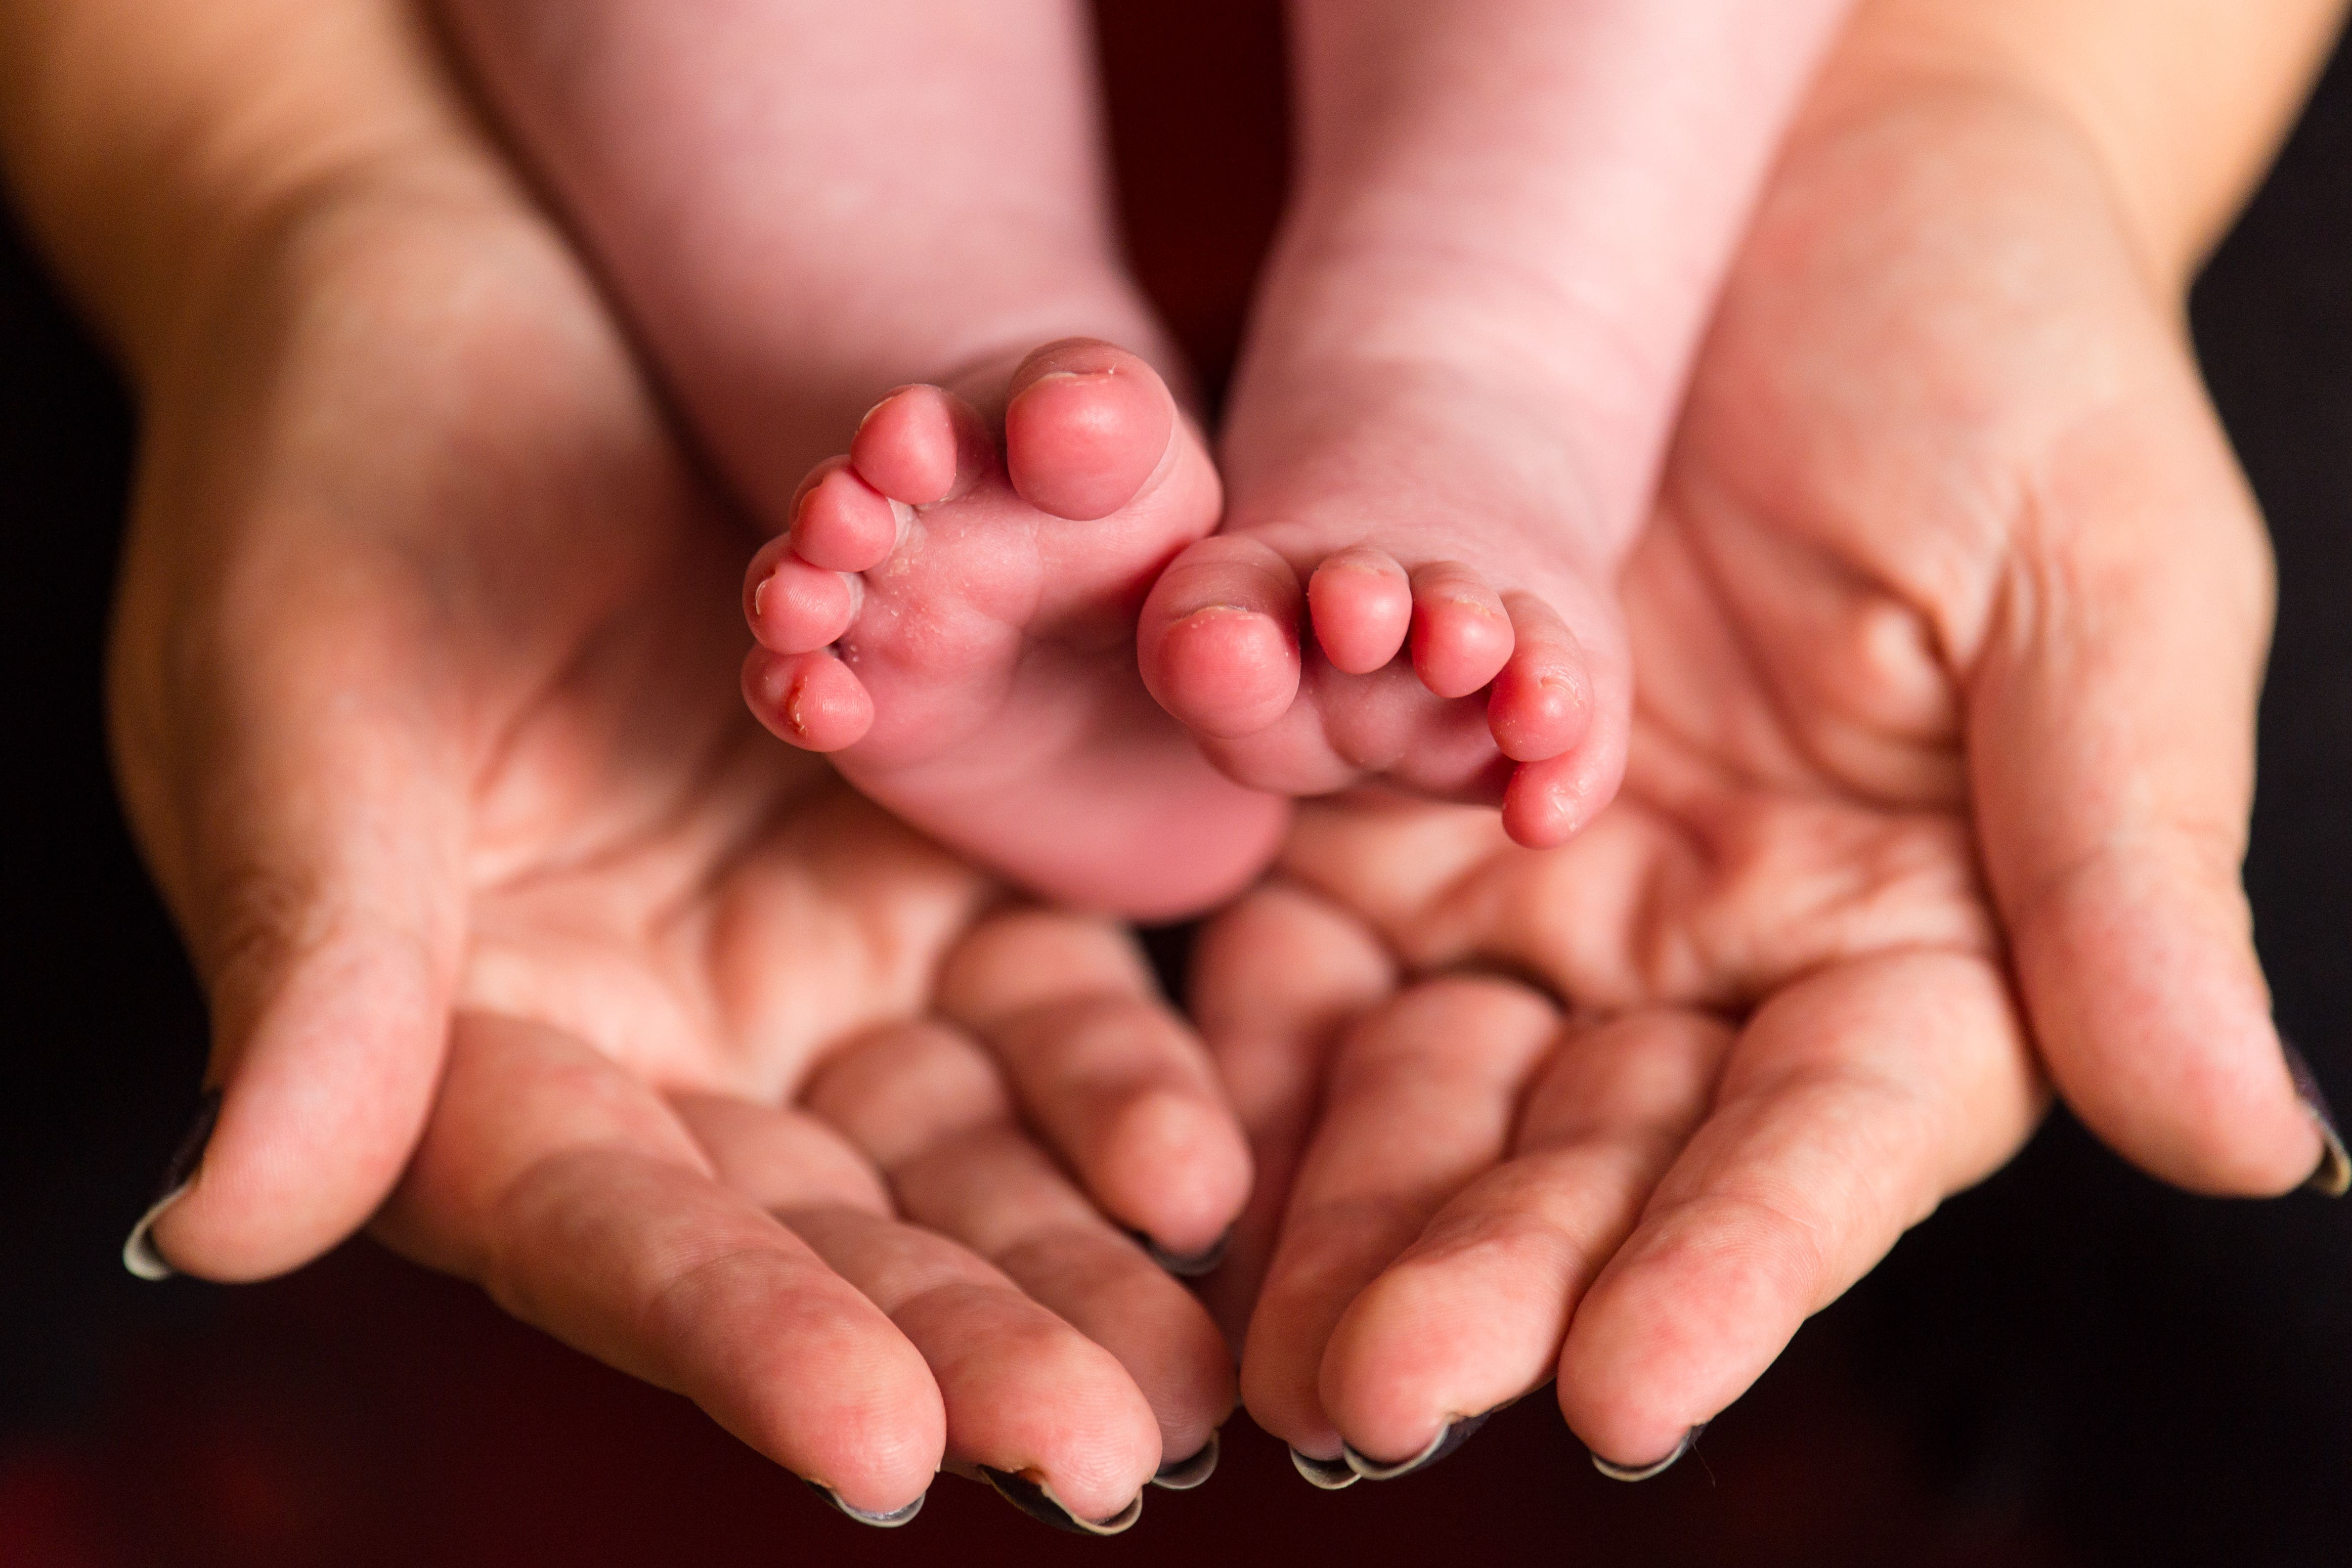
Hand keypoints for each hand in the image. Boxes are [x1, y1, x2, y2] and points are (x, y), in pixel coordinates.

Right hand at [99, 4, 1242, 1524]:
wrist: (456, 293)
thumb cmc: (332, 480)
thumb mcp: (308, 702)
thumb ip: (319, 962)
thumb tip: (235, 1218)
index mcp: (464, 1051)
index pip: (608, 1236)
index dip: (742, 1343)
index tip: (887, 1448)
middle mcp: (647, 1050)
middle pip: (814, 1237)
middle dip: (962, 1338)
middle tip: (1113, 1446)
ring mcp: (790, 968)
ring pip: (947, 1153)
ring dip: (1072, 1255)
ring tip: (1197, 1366)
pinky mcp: (911, 870)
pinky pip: (1031, 1003)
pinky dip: (1112, 1081)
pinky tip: (1205, 1163)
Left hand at [1207, 81, 2336, 1480]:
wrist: (1794, 188)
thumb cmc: (1997, 352)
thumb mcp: (2098, 583)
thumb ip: (2128, 865)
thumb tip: (2246, 1140)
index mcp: (1918, 945)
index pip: (1825, 1148)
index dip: (1735, 1272)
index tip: (1635, 1388)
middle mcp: (1715, 961)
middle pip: (1598, 1159)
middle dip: (1491, 1274)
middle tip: (1377, 1394)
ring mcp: (1542, 895)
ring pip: (1432, 1095)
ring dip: (1341, 1214)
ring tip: (1258, 1345)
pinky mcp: (1394, 810)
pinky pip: (1304, 956)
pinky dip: (1243, 1051)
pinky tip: (1170, 1147)